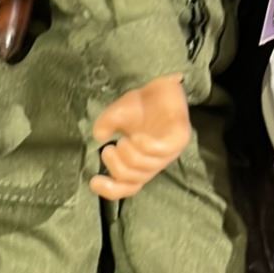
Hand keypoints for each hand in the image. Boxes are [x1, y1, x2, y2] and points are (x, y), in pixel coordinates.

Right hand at [91, 74, 189, 199]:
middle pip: (133, 180)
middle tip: (109, 149)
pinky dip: (146, 147)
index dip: (110, 190)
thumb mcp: (115, 115)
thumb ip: (104, 126)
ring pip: (146, 169)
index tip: (93, 181)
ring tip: (123, 140)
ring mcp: (168, 152)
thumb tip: (98, 136)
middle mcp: (155, 161)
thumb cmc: (141, 102)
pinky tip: (138, 137)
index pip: (127, 187)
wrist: (161, 82)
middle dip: (116, 167)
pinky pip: (162, 152)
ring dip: (129, 156)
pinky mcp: (180, 139)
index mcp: (140, 161)